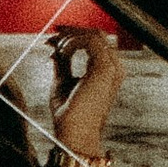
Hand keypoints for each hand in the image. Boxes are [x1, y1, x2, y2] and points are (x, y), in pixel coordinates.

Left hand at [48, 27, 123, 166]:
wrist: (74, 134)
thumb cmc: (69, 115)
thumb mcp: (62, 82)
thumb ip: (62, 64)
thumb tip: (54, 49)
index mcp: (107, 72)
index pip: (96, 42)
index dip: (75, 35)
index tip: (55, 37)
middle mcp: (114, 68)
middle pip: (97, 34)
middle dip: (73, 31)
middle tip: (53, 35)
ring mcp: (112, 68)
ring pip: (94, 35)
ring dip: (71, 36)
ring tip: (56, 46)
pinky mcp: (104, 69)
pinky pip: (89, 41)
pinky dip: (73, 42)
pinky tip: (62, 51)